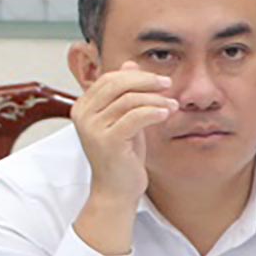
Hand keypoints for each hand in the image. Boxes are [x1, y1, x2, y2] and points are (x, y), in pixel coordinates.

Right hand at [71, 62, 174, 254]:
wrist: (116, 192)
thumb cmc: (122, 157)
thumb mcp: (125, 120)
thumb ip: (125, 94)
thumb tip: (130, 63)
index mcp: (83, 107)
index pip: (109, 79)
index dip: (135, 75)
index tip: (159, 79)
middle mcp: (83, 114)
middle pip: (117, 84)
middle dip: (146, 81)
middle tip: (168, 84)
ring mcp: (92, 128)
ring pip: (128, 99)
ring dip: (155, 99)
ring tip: (172, 104)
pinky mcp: (107, 141)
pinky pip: (134, 117)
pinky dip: (153, 112)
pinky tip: (166, 113)